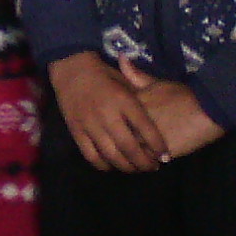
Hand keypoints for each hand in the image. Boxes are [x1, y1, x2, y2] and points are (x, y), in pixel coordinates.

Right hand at [47, 51, 166, 172]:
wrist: (70, 66)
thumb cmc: (104, 74)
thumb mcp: (126, 81)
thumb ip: (142, 101)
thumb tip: (161, 120)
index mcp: (123, 100)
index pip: (146, 129)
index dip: (158, 146)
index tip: (165, 157)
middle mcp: (107, 114)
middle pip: (129, 147)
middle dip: (144, 163)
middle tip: (152, 167)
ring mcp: (89, 124)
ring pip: (111, 155)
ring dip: (127, 167)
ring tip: (136, 169)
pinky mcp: (76, 130)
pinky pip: (91, 155)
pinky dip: (104, 165)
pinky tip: (112, 165)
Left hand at [115, 57, 224, 159]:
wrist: (208, 108)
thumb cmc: (182, 94)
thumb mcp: (156, 82)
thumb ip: (135, 76)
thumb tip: (121, 57)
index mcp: (129, 105)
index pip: (111, 119)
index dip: (112, 125)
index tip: (113, 128)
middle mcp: (134, 122)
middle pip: (117, 137)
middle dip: (117, 143)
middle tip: (121, 148)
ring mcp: (146, 138)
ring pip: (130, 152)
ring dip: (132, 156)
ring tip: (135, 159)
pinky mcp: (161, 152)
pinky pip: (148, 161)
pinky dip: (147, 162)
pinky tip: (150, 162)